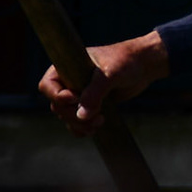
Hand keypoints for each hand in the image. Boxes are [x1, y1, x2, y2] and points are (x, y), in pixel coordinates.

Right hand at [38, 32, 169, 135]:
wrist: (143, 66)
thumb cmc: (125, 62)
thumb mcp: (110, 74)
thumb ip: (95, 92)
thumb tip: (82, 115)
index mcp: (66, 67)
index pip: (48, 86)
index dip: (57, 97)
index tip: (75, 98)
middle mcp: (68, 81)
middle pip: (57, 106)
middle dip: (73, 115)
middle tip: (95, 116)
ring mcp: (78, 95)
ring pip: (67, 116)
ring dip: (79, 124)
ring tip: (99, 123)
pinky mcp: (89, 105)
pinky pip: (77, 122)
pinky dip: (82, 128)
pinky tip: (94, 129)